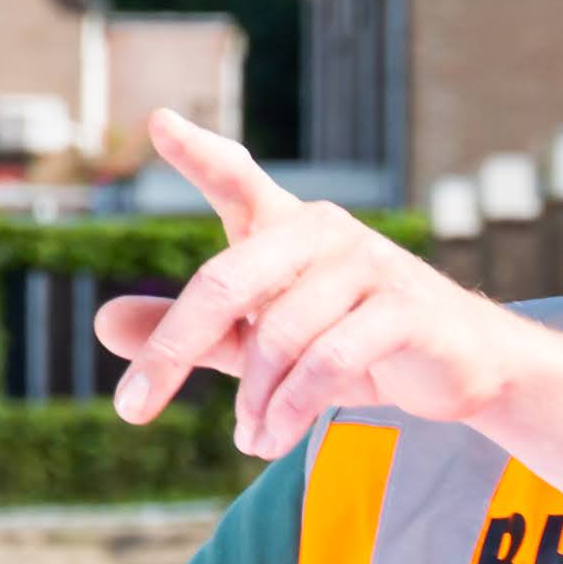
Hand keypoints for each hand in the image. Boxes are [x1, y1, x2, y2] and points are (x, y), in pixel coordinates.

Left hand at [95, 107, 547, 455]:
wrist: (462, 366)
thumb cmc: (353, 342)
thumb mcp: (261, 340)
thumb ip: (191, 333)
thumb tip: (100, 324)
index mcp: (287, 228)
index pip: (237, 181)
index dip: (199, 154)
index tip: (159, 122)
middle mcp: (324, 232)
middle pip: (226, 283)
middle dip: (171, 350)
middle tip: (130, 408)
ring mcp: (369, 265)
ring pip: (278, 337)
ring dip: (252, 403)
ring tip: (247, 441)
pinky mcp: (405, 310)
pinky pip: (328, 363)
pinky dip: (290, 411)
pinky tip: (273, 438)